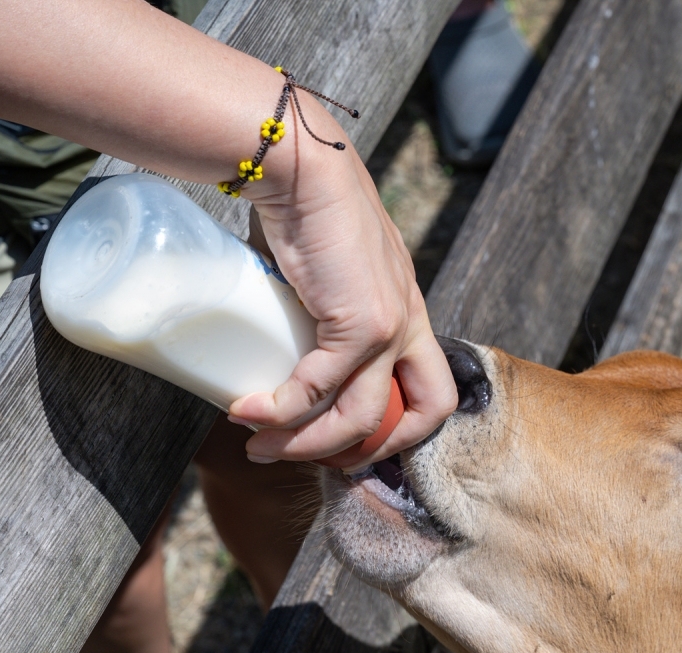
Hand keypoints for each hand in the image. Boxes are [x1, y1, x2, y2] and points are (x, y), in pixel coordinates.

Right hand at [228, 102, 455, 466]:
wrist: (299, 164)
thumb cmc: (302, 208)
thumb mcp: (328, 269)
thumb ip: (321, 305)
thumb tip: (279, 338)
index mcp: (408, 311)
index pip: (432, 390)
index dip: (400, 428)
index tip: (345, 440)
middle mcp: (410, 322)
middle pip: (425, 413)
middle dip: (373, 451)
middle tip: (313, 458)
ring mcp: (390, 325)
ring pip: (363, 416)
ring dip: (308, 443)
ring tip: (260, 445)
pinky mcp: (359, 321)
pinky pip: (321, 388)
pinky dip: (282, 410)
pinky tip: (249, 412)